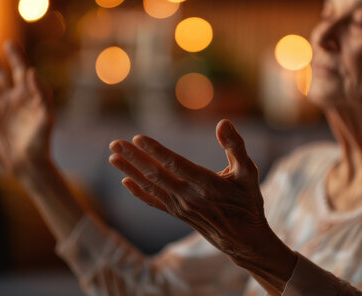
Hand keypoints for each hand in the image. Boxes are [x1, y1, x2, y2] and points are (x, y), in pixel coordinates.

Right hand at [0, 41, 53, 174]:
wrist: (29, 163)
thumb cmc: (41, 141)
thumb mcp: (46, 117)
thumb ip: (41, 93)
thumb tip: (32, 71)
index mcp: (31, 96)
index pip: (22, 71)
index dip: (16, 57)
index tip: (10, 43)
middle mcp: (17, 99)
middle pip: (4, 74)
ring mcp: (4, 108)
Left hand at [108, 119, 270, 262]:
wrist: (244, 240)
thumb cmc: (248, 202)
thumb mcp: (249, 172)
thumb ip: (235, 147)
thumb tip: (223, 122)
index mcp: (207, 184)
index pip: (176, 164)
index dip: (156, 151)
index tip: (138, 138)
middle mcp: (190, 197)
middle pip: (156, 174)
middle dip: (133, 158)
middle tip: (114, 143)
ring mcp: (181, 207)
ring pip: (151, 186)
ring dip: (130, 171)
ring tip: (112, 156)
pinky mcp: (178, 214)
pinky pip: (154, 201)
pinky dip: (139, 192)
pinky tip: (126, 182)